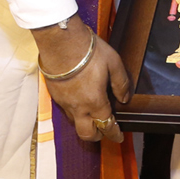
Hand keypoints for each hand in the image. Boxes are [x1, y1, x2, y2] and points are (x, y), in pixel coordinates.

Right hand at [31, 16, 129, 143]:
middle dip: (97, 136)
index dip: (114, 134)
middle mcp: (78, 107)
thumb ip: (121, 83)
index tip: (119, 137)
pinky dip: (75, 112)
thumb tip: (124, 98)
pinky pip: (66, 111)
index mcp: (94, 101)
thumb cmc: (89, 51)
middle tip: (104, 130)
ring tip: (92, 116)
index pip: (106, 125)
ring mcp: (64, 102)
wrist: (60, 41)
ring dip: (84, 124)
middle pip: (86, 134)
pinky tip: (79, 102)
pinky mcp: (54, 94)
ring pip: (74, 123)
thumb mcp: (113, 62)